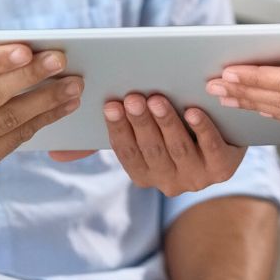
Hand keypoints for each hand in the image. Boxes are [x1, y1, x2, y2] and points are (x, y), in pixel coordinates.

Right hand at [80, 93, 245, 196]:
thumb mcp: (140, 135)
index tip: (111, 104)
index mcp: (144, 174)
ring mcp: (197, 177)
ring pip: (178, 148)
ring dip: (166, 123)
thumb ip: (102, 139)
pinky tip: (194, 111)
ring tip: (157, 99)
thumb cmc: (172, 129)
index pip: (126, 154)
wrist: (225, 135)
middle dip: (140, 123)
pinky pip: (211, 149)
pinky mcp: (224, 168)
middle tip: (132, 97)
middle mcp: (169, 182)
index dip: (118, 130)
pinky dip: (203, 130)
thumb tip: (53, 153)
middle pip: (151, 150)